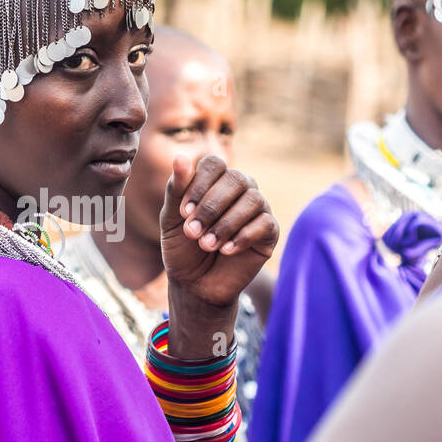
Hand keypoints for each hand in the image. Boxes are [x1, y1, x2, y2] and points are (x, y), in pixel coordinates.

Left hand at [161, 154, 277, 309]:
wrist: (196, 284)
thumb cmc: (182, 248)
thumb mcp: (171, 220)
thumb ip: (176, 190)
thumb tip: (180, 157)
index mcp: (215, 181)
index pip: (214, 164)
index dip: (199, 185)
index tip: (183, 212)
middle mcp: (240, 189)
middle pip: (236, 179)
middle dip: (211, 206)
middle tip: (192, 232)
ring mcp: (258, 209)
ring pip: (253, 199)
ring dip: (226, 223)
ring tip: (207, 244)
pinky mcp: (270, 232)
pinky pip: (265, 224)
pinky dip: (243, 237)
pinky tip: (226, 251)